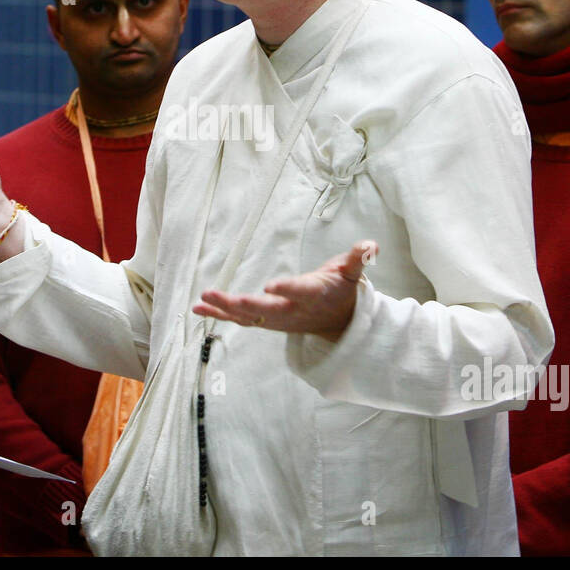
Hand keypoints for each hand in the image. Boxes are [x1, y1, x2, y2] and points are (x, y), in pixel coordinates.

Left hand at [193, 240, 377, 341]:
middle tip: (221, 296)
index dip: (286, 288)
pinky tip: (199, 307)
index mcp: (313, 294)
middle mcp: (293, 310)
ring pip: (248, 316)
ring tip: (203, 298)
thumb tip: (371, 246)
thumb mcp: (351, 273)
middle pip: (266, 310)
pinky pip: (240, 320)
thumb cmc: (341, 290)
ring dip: (224, 308)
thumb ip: (359, 258)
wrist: (339, 324)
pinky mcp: (266, 321)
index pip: (299, 291)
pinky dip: (219, 313)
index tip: (270, 285)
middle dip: (242, 304)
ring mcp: (277, 319)